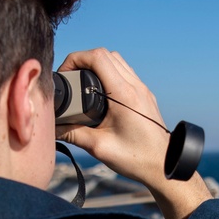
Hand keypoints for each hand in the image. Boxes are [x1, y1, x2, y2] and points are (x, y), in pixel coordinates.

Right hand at [55, 49, 211, 218]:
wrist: (165, 164)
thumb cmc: (136, 158)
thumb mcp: (99, 147)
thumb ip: (73, 134)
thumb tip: (53, 127)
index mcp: (124, 94)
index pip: (98, 57)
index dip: (76, 59)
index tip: (65, 74)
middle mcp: (135, 86)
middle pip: (106, 54)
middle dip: (83, 61)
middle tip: (71, 78)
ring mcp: (142, 89)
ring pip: (117, 61)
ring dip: (97, 65)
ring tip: (83, 84)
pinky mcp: (145, 95)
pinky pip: (125, 73)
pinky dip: (109, 74)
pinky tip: (100, 93)